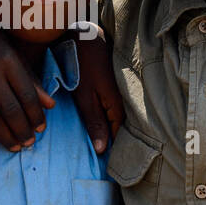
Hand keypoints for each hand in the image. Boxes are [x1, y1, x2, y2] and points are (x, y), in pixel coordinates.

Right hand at [0, 0, 53, 150]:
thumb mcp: (16, 53)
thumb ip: (32, 80)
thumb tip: (50, 106)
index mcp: (7, 60)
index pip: (26, 95)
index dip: (36, 115)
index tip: (42, 127)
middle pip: (10, 110)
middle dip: (23, 130)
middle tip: (31, 142)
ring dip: (6, 136)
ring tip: (17, 146)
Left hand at [70, 25, 122, 153]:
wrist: (84, 35)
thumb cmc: (82, 65)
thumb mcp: (84, 95)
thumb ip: (93, 121)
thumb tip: (102, 150)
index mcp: (118, 105)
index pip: (118, 137)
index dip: (112, 152)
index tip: (104, 169)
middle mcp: (123, 100)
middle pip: (119, 129)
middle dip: (111, 143)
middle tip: (101, 163)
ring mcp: (120, 92)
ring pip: (116, 118)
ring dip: (109, 129)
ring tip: (99, 145)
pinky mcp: (115, 86)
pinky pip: (113, 108)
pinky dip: (107, 117)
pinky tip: (99, 122)